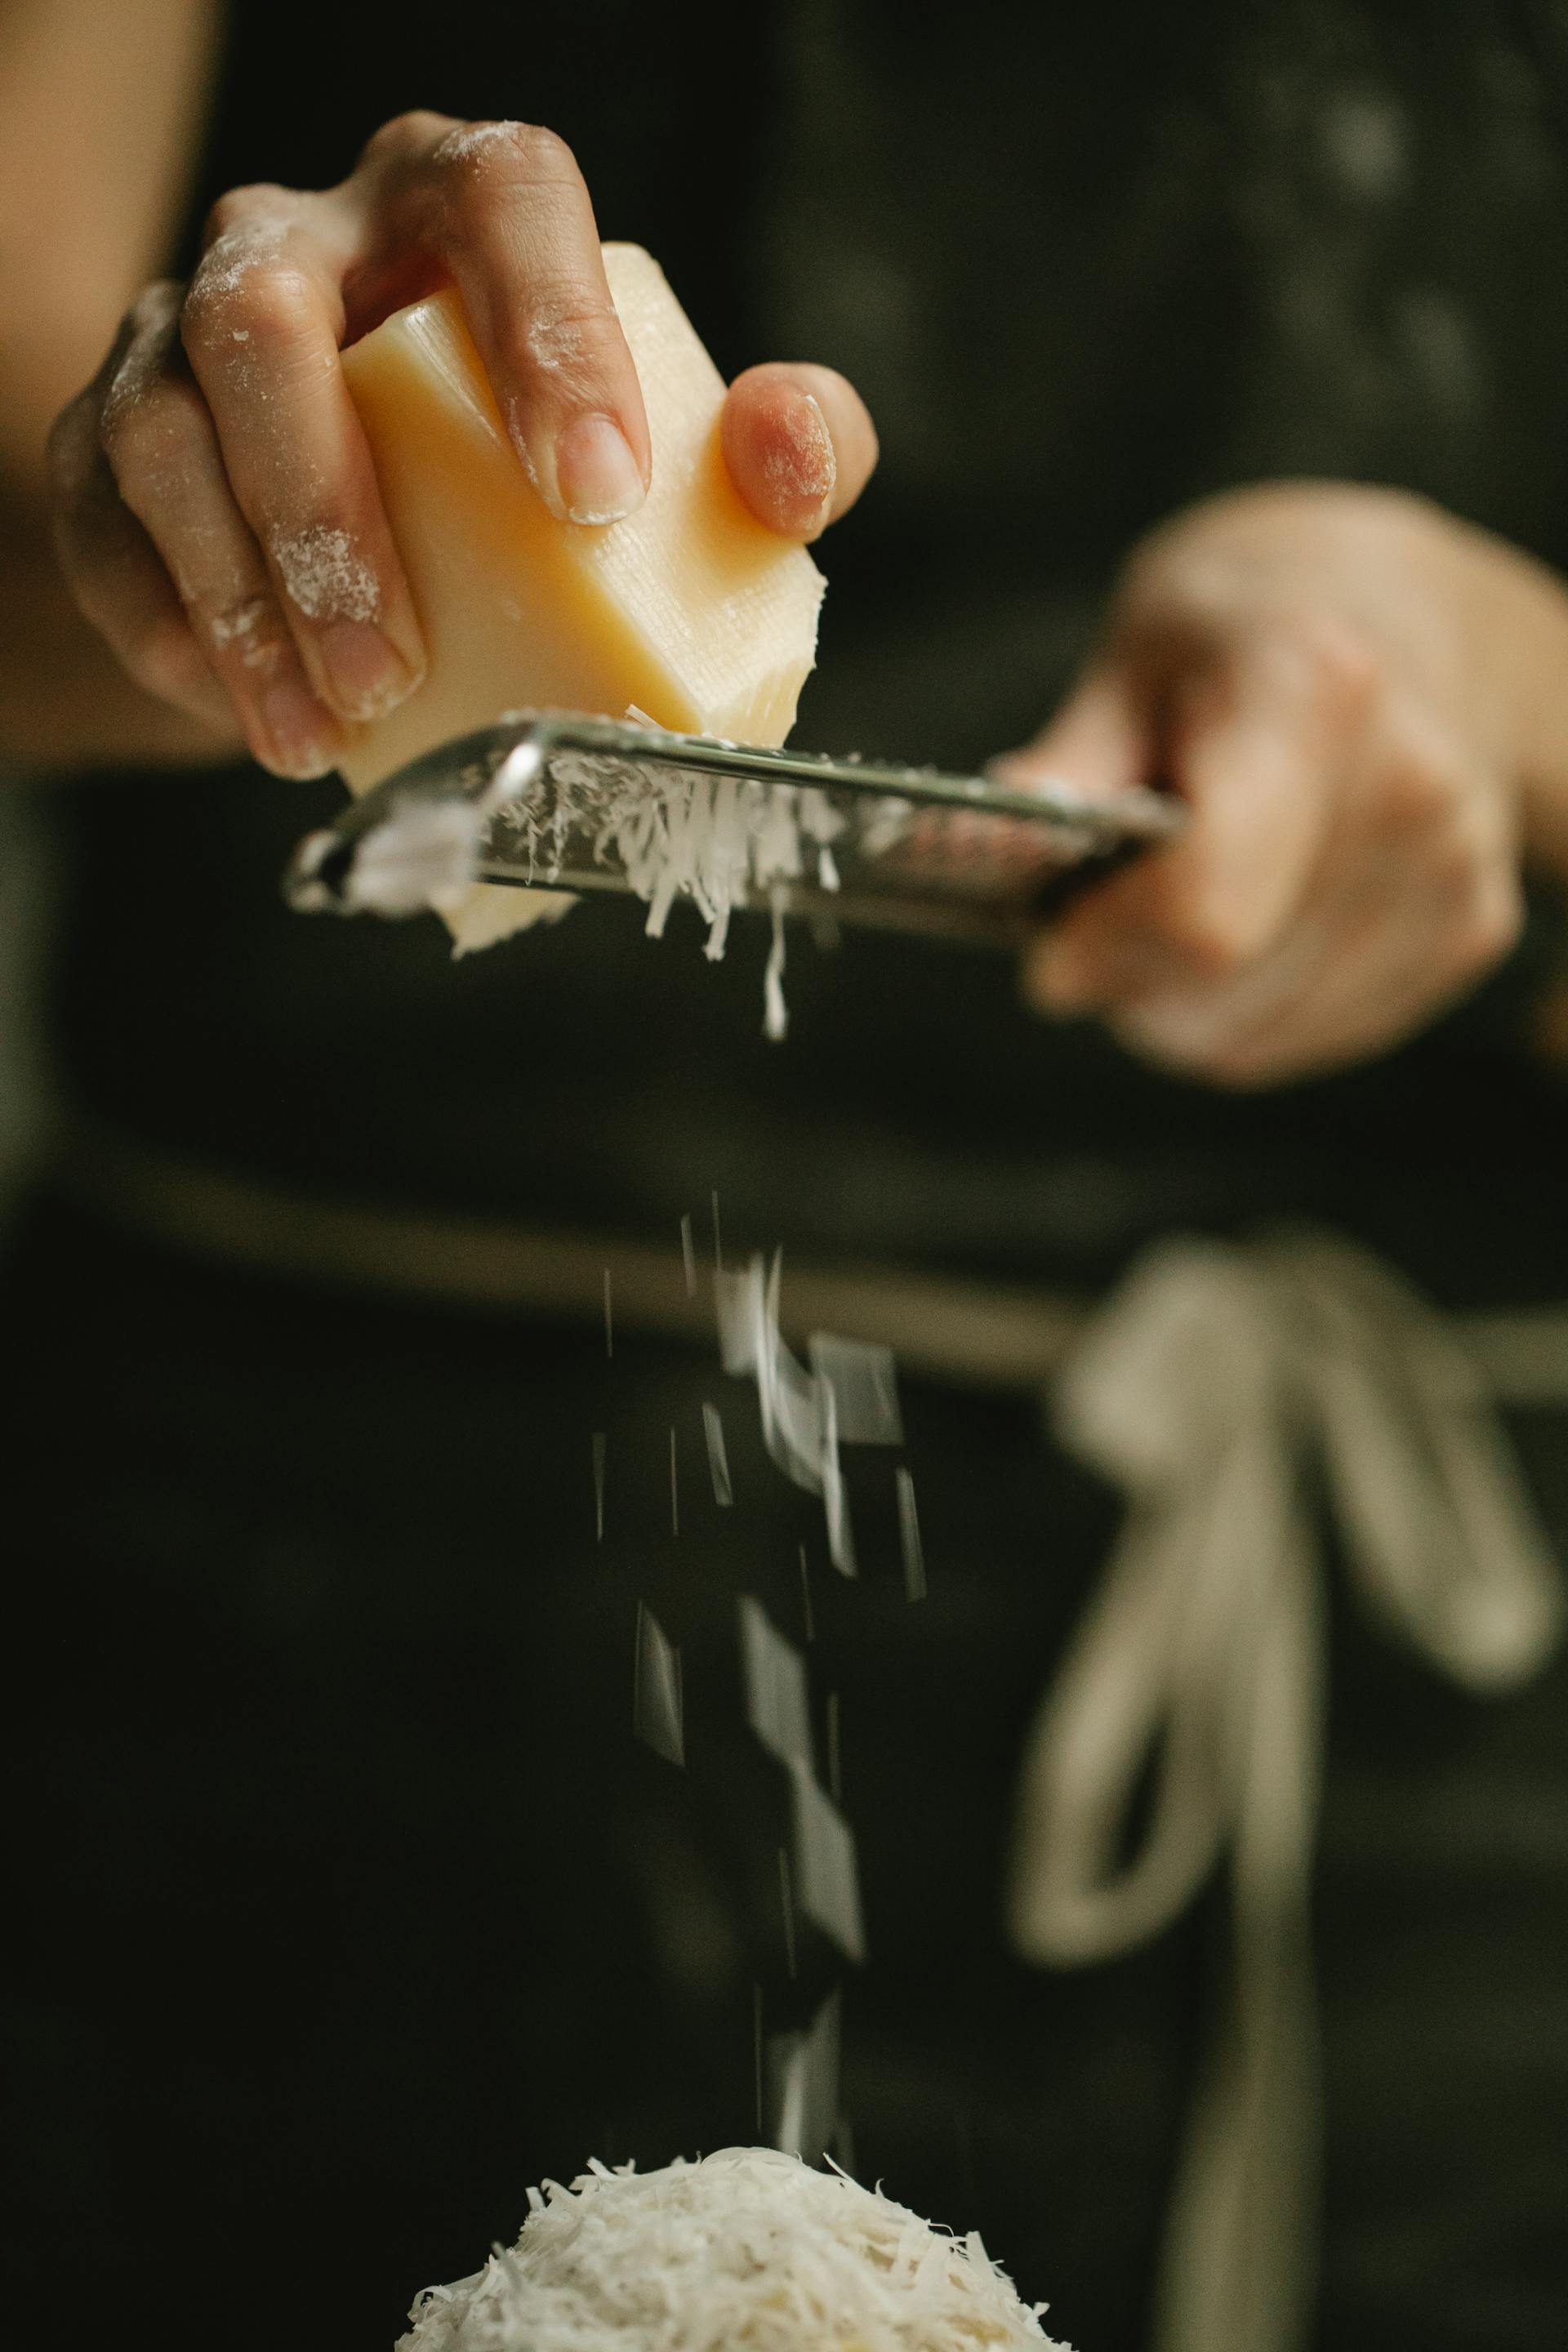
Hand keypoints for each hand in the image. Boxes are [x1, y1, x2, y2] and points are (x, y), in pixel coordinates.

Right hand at [46, 113, 876, 779]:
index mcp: (461, 207)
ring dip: (238, 593)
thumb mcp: (679, 456)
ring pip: (166, 427)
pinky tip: (251, 719)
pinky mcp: (106, 436)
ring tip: (322, 729)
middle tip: (395, 662)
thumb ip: (768, 446)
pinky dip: (171, 630)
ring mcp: (181, 329)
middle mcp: (309, 242)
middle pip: (268, 322)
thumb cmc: (543, 477)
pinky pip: (104, 520)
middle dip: (324, 504)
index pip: (502, 204)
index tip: (596, 496)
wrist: (376, 531)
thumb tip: (790, 465)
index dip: (548, 336)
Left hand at [1006, 484, 1567, 1085]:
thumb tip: (985, 859)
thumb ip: (1064, 771)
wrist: (1410, 619)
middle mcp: (1409, 787)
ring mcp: (1454, 868)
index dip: (1106, 948)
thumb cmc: (1242, 637)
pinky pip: (1308, 1040)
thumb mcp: (1130, 662)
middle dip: (1128, 982)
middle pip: (1222, 986)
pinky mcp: (1471, 932)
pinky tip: (1240, 934)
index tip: (1051, 942)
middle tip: (1093, 928)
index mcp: (1314, 696)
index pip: (1203, 910)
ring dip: (1177, 1011)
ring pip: (1257, 1034)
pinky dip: (1242, 1017)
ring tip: (1162, 921)